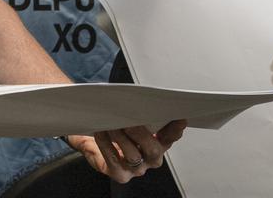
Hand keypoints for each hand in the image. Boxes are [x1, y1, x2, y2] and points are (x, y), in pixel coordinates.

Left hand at [66, 120, 186, 182]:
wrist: (93, 146)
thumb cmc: (116, 132)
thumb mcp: (129, 121)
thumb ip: (139, 115)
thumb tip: (142, 99)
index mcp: (158, 144)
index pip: (170, 137)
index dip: (175, 129)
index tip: (179, 118)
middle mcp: (150, 159)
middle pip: (154, 150)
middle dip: (142, 134)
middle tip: (130, 123)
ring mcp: (136, 169)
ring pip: (134, 156)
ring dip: (122, 138)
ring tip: (112, 126)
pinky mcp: (120, 175)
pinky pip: (114, 160)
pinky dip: (106, 145)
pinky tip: (101, 133)